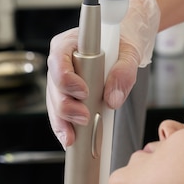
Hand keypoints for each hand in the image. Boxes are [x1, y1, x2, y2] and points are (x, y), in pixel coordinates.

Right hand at [45, 0, 159, 147]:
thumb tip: (113, 99)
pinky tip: (69, 140)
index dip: (67, 78)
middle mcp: (60, 63)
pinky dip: (65, 128)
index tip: (83, 92)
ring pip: (54, 104)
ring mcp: (61, 82)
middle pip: (54, 87)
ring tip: (73, 137)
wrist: (123, 46)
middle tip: (84, 118)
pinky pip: (60, 114)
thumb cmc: (121, 43)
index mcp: (68, 44)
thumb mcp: (129, 53)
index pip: (59, 60)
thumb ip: (123, 72)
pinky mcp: (67, 97)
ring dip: (63, 122)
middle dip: (66, 107)